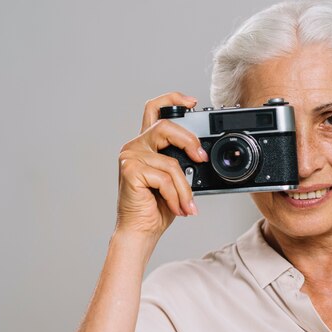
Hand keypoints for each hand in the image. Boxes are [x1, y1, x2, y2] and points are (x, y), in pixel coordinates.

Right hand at [115, 92, 208, 236]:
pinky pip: (164, 178)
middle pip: (166, 126)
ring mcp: (130, 156)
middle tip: (202, 158)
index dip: (173, 99)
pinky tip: (177, 208)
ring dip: (184, 188)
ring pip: (171, 162)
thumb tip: (202, 155)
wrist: (141, 231)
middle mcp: (135, 146)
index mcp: (146, 144)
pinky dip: (176, 196)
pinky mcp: (130, 170)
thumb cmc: (157, 207)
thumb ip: (182, 162)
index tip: (193, 102)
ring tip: (187, 205)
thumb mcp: (175, 179)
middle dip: (189, 141)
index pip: (154, 109)